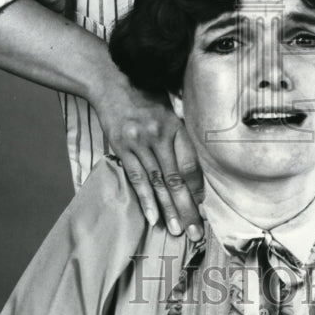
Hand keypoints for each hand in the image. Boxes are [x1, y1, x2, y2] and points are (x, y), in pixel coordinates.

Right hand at [90, 70, 204, 239]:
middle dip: (187, 208)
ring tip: (177, 230)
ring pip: (156, 183)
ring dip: (167, 210)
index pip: (190, 163)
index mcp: (175, 125)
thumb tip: (193, 170)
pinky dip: (145, 200)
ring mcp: (139, 143)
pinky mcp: (122, 148)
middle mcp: (158, 135)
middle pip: (176, 178)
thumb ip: (181, 135)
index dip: (197, 187)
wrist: (111, 82)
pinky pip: (136, 178)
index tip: (203, 207)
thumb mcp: (170, 108)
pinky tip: (153, 217)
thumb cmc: (145, 95)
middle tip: (196, 232)